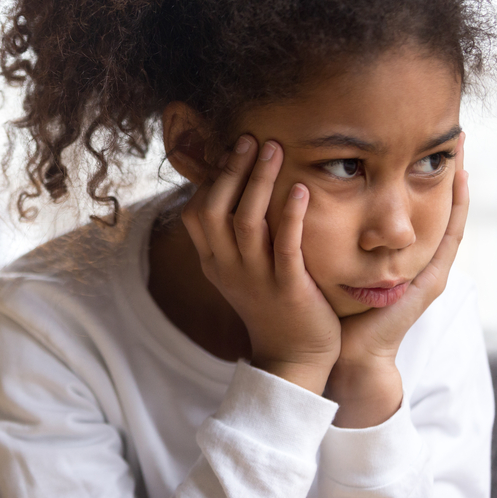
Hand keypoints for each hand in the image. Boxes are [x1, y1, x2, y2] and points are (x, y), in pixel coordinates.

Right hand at [181, 135, 340, 393]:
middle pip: (215, 210)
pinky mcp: (288, 289)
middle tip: (251, 139)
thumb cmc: (272, 306)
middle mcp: (228, 268)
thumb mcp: (241, 272)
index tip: (231, 153)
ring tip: (274, 148)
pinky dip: (291, 214)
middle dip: (232, 170)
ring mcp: (256, 279)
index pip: (196, 213)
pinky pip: (285, 246)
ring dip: (258, 181)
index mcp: (214, 263)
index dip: (211, 179)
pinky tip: (300, 188)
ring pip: (246, 222)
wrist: (294, 358)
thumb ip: (234, 237)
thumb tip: (236, 191)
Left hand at [327, 133, 468, 426]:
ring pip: (449, 221)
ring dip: (457, 187)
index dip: (408, 178)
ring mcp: (423, 273)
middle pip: (431, 211)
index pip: (404, 210)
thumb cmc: (325, 309)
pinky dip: (458, 213)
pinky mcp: (426, 286)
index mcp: (387, 257)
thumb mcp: (323, 261)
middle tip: (451, 137)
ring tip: (463, 150)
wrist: (338, 356)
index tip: (411, 143)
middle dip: (438, 175)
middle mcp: (410, 262)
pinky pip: (450, 243)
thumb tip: (289, 194)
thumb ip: (317, 234)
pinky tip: (462, 185)